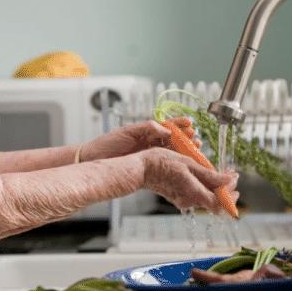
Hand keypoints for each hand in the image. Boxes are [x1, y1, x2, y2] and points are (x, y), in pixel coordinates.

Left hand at [80, 118, 197, 161]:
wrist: (95, 159)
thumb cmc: (108, 144)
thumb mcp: (128, 132)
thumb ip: (147, 128)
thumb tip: (166, 128)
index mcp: (146, 132)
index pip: (167, 126)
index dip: (179, 125)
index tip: (189, 123)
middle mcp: (150, 143)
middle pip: (173, 139)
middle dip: (186, 138)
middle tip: (196, 139)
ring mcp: (150, 155)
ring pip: (172, 152)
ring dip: (185, 150)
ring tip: (196, 148)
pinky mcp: (148, 166)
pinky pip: (165, 164)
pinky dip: (176, 162)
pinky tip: (185, 162)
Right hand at [139, 147, 239, 214]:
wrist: (140, 169)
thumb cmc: (161, 163)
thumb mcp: (189, 163)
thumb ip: (210, 175)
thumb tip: (229, 180)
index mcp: (193, 193)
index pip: (220, 204)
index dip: (231, 195)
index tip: (235, 178)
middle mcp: (189, 201)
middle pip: (214, 201)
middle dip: (226, 189)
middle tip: (230, 174)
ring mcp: (183, 200)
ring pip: (206, 197)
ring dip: (216, 186)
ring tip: (219, 172)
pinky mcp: (178, 197)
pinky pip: (196, 194)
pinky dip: (205, 186)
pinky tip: (204, 174)